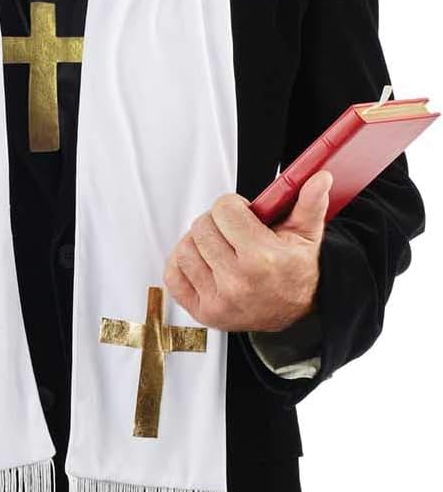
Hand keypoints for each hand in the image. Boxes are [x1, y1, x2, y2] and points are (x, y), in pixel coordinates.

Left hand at [163, 170, 333, 333]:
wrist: (295, 312)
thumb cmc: (296, 272)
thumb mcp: (307, 235)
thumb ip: (310, 203)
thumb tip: (319, 178)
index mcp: (262, 258)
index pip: (223, 209)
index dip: (234, 206)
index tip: (243, 214)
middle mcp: (237, 281)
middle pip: (202, 227)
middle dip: (217, 223)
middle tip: (232, 231)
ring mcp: (218, 300)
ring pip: (185, 249)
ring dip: (199, 243)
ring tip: (220, 247)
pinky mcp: (203, 312)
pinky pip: (173, 276)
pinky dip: (183, 265)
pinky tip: (203, 262)